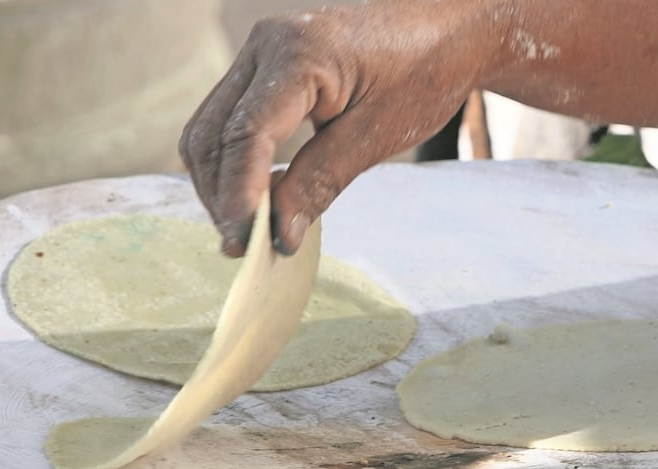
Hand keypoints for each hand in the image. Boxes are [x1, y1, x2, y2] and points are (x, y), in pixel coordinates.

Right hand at [179, 2, 498, 255]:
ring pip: (210, 129)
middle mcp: (265, 46)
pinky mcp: (265, 70)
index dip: (240, 194)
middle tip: (243, 248)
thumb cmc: (424, 73)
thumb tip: (279, 233)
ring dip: (220, 184)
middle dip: (221, 195)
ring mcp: (259, 55)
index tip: (245, 242)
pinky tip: (256, 200)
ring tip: (248, 232)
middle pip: (212, 133)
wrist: (447, 32)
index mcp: (297, 54)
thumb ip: (321, 181)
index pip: (247, 133)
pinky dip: (234, 164)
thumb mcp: (378, 135)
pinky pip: (229, 121)